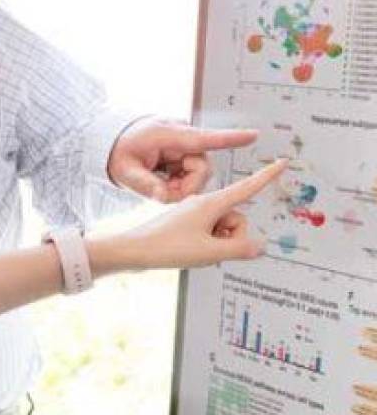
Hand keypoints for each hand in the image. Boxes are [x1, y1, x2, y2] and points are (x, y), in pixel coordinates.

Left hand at [94, 159, 286, 274]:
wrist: (132, 250)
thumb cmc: (165, 247)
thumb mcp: (208, 251)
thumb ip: (239, 249)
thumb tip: (259, 246)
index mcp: (210, 203)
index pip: (247, 187)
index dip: (267, 176)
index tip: (282, 161)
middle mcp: (203, 204)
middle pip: (236, 218)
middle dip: (232, 235)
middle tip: (210, 248)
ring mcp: (194, 214)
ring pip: (222, 228)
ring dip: (218, 243)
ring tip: (196, 250)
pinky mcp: (185, 224)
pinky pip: (208, 233)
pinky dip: (207, 245)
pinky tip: (191, 252)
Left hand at [107, 119, 258, 201]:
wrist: (114, 144)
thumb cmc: (120, 152)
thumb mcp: (125, 170)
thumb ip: (144, 184)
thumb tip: (163, 196)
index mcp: (170, 136)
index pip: (204, 138)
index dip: (230, 138)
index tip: (253, 135)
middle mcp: (184, 140)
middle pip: (202, 170)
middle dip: (185, 185)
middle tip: (161, 189)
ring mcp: (186, 149)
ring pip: (198, 177)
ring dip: (181, 186)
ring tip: (158, 181)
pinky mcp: (187, 158)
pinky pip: (191, 178)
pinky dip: (178, 184)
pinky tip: (163, 178)